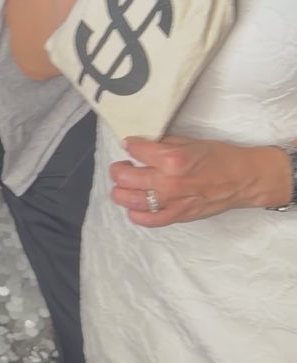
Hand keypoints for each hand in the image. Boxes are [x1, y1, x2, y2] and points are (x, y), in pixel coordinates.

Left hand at [110, 136, 291, 226]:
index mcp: (173, 159)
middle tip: (123, 166)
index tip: (129, 145)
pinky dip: (135, 214)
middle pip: (126, 177)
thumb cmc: (219, 158)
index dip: (129, 145)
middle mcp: (169, 182)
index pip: (135, 150)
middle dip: (119, 170)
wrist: (242, 180)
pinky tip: (135, 205)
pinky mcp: (178, 216)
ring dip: (120, 192)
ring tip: (124, 186)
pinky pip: (147, 220)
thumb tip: (140, 145)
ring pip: (130, 200)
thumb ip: (163, 144)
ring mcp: (172, 202)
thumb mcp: (190, 142)